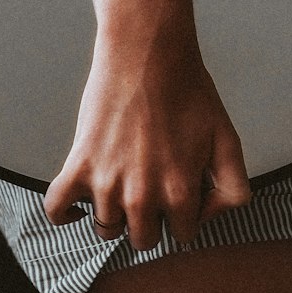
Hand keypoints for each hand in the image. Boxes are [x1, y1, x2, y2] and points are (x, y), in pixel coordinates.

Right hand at [43, 32, 251, 251]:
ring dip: (115, 214)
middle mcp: (142, 197)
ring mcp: (106, 184)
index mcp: (180, 193)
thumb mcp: (227, 139)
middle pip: (143, 239)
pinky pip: (57, 209)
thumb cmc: (187, 90)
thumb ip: (233, 187)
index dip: (183, 212)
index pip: (182, 234)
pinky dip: (64, 213)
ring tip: (123, 182)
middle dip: (151, 219)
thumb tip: (210, 216)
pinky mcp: (78, 166)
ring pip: (106, 230)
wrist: (147, 53)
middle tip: (151, 186)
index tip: (178, 191)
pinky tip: (79, 204)